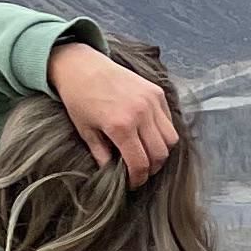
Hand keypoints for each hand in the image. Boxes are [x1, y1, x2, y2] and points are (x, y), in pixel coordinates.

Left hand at [47, 42, 179, 183]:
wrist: (82, 66)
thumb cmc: (79, 99)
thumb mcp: (85, 131)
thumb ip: (101, 155)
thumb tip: (112, 172)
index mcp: (120, 127)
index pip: (140, 163)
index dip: (138, 179)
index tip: (133, 183)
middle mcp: (141, 114)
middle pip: (160, 154)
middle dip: (152, 168)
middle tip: (140, 171)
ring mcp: (152, 102)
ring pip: (171, 139)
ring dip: (162, 151)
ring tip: (148, 154)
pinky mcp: (157, 92)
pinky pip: (169, 120)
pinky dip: (164, 132)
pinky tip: (149, 135)